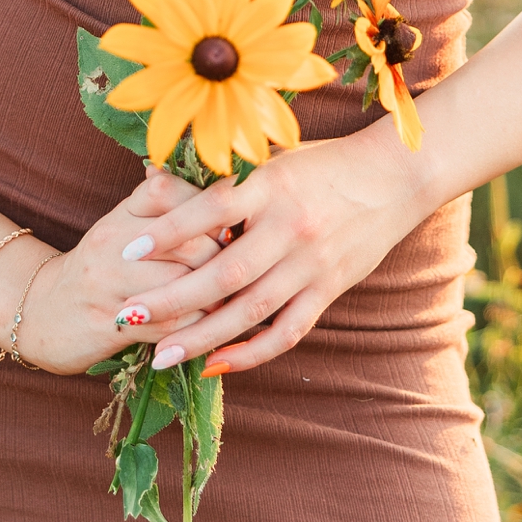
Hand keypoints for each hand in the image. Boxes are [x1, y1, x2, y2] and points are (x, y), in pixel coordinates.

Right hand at [0, 167, 220, 375]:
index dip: (209, 206)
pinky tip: (209, 327)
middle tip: (247, 268)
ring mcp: (107, 283)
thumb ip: (168, 209)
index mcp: (121, 212)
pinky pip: (170, 325)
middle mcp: (112, 241)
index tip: (236, 221)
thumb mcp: (126, 227)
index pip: (169, 190)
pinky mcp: (109, 323)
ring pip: (183, 285)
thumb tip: (223, 180)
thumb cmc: (101, 268)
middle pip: (188, 242)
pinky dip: (197, 328)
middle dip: (224, 258)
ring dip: (217, 298)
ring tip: (236, 300)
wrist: (40, 312)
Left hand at [108, 125, 430, 377]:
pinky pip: (288, 330)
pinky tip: (218, 364)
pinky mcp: (329, 289)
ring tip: (161, 357)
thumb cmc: (323, 162)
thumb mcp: (274, 156)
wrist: (396, 174)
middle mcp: (290, 227)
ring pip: (250, 310)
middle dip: (171, 299)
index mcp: (271, 185)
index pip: (211, 209)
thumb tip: (154, 176)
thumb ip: (222, 173)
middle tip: (125, 317)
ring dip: (203, 338)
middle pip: (223, 273)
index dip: (169, 231)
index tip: (128, 249)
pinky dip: (253, 352)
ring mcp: (312, 263)